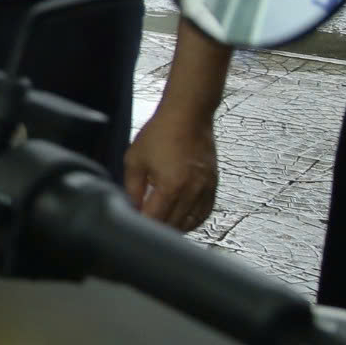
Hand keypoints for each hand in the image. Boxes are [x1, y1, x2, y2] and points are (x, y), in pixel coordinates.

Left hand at [125, 106, 218, 231]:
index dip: (143, 224)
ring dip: (175, 227)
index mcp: (171, 186)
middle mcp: (192, 191)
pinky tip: (181, 220)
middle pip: (174, 224)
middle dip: (158, 228)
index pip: (156, 219)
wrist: (187, 116)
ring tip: (161, 225)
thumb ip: (132, 189)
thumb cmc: (159, 134)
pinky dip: (193, 220)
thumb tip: (132, 208)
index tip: (134, 225)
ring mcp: (205, 189)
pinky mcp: (213, 185)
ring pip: (191, 222)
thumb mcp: (135, 160)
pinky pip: (205, 212)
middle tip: (145, 225)